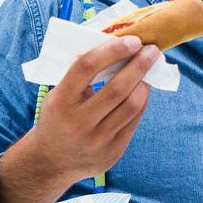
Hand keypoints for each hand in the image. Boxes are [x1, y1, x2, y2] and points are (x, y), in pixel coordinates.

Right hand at [36, 35, 158, 182]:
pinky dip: (141, 101)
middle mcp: (78, 122)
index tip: (132, 40)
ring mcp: (96, 140)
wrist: (51, 162)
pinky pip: (134, 121)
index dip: (112, 50)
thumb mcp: (57, 96)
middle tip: (152, 50)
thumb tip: (115, 48)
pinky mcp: (112, 153)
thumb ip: (80, 76)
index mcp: (60, 102)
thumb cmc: (57, 119)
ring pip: (132, 105)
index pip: (87, 67)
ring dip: (145, 83)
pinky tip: (143, 90)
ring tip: (149, 69)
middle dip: (139, 65)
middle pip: (117, 88)